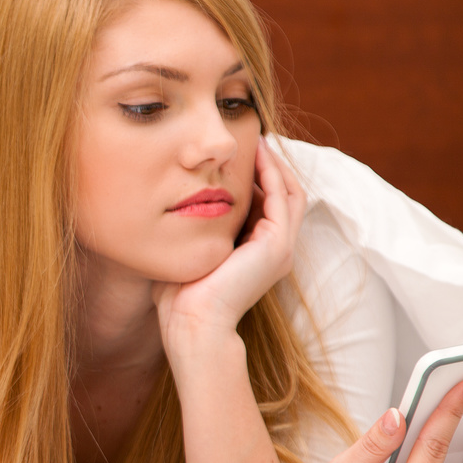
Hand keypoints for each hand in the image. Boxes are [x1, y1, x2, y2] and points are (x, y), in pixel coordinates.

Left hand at [155, 137, 304, 345]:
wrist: (191, 324)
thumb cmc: (180, 297)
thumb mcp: (190, 252)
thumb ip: (192, 230)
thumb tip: (173, 206)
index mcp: (257, 253)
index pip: (267, 205)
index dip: (258, 178)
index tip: (237, 155)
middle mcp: (275, 249)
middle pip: (285, 195)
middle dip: (271, 165)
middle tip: (255, 138)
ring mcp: (280, 248)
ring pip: (290, 192)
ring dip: (276, 164)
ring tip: (258, 140)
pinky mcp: (276, 245)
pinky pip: (282, 198)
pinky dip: (272, 174)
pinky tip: (257, 155)